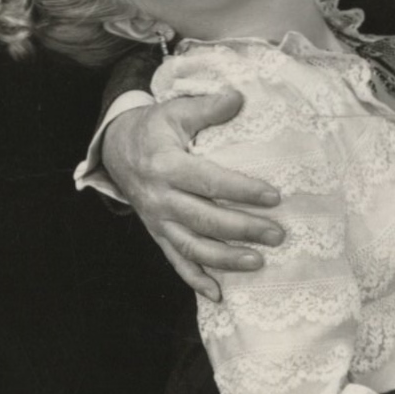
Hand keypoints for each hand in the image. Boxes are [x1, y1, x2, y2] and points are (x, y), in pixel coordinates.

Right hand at [102, 88, 275, 299]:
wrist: (116, 149)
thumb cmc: (153, 128)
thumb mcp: (176, 110)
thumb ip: (208, 108)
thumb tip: (240, 98)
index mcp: (166, 166)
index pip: (209, 182)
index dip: (242, 190)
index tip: (274, 197)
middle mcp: (160, 198)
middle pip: (205, 219)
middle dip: (243, 229)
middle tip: (278, 234)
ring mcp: (158, 220)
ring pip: (192, 247)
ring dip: (226, 259)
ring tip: (259, 262)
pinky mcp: (157, 233)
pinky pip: (176, 261)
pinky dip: (196, 280)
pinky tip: (219, 295)